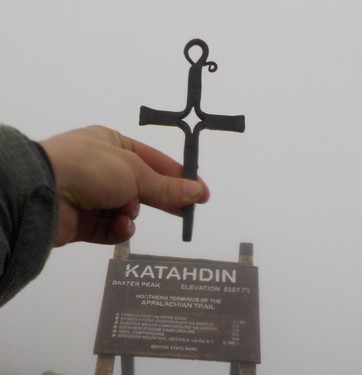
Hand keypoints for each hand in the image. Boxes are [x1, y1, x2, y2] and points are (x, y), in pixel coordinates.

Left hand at [40, 125, 208, 245]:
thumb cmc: (92, 168)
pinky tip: (119, 225)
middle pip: (144, 186)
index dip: (179, 176)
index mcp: (113, 145)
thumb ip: (167, 187)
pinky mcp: (85, 221)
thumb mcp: (135, 172)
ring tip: (126, 212)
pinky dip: (118, 227)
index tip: (201, 191)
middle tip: (188, 211)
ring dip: (132, 212)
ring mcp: (93, 195)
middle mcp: (104, 168)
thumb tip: (198, 192)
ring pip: (129, 209)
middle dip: (163, 199)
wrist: (42, 192)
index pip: (154, 161)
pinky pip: (112, 227)